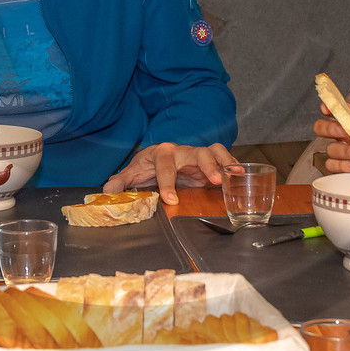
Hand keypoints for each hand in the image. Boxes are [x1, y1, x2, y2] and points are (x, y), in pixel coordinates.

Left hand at [103, 142, 237, 204]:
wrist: (159, 158)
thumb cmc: (147, 166)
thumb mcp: (133, 172)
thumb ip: (122, 181)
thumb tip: (107, 190)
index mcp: (162, 153)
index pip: (165, 166)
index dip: (167, 182)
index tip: (170, 199)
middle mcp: (182, 151)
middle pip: (196, 153)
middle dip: (206, 166)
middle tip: (215, 181)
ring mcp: (197, 155)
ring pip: (214, 151)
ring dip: (225, 162)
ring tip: (235, 174)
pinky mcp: (209, 162)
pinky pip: (223, 159)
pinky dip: (233, 165)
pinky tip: (241, 176)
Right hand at [313, 102, 349, 172]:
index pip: (339, 109)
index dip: (328, 106)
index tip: (326, 108)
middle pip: (323, 127)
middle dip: (330, 129)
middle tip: (344, 132)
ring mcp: (348, 151)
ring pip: (330, 149)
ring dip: (345, 151)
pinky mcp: (348, 167)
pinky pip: (333, 166)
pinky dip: (343, 165)